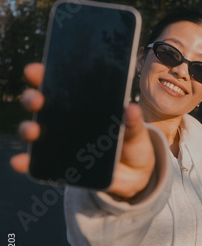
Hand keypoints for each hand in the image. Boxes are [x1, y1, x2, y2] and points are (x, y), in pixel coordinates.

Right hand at [10, 63, 155, 199]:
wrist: (133, 175)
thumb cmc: (131, 144)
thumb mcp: (136, 131)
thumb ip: (133, 123)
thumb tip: (131, 109)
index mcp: (84, 103)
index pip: (60, 83)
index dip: (45, 74)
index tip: (35, 70)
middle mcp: (65, 118)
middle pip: (41, 102)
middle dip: (32, 98)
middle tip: (37, 100)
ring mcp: (59, 140)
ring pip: (34, 129)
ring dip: (27, 128)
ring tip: (32, 131)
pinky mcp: (57, 163)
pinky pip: (36, 161)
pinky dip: (25, 161)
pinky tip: (20, 161)